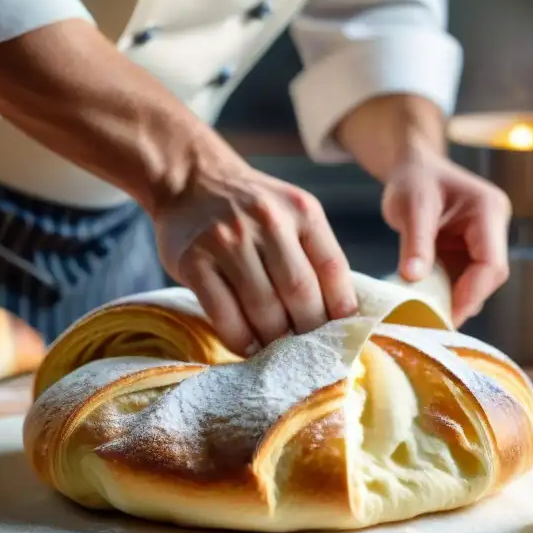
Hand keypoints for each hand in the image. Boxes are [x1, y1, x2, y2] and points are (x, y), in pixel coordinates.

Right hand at [151, 162, 358, 355]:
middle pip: (300, 292)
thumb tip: (340, 313)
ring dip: (274, 340)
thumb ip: (313, 252)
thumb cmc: (251, 209)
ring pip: (263, 308)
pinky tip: (248, 348)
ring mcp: (228, 241)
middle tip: (308, 352)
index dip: (341, 310)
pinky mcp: (194, 261)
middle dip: (307, 331)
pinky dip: (240, 339)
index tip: (341, 336)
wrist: (192, 180)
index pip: (332, 269)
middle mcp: (268, 221)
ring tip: (279, 353)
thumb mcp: (292, 212)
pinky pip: (224, 313)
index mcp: (302, 211)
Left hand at [381, 151, 511, 326]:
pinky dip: (446, 292)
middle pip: (489, 276)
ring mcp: (482, 241)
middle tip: (433, 323)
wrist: (412, 167)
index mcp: (488, 210)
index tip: (446, 314)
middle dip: (463, 301)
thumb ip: (415, 243)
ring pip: (477, 282)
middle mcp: (492, 228)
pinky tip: (425, 304)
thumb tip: (413, 279)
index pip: (492, 263)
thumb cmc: (414, 179)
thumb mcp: (411, 206)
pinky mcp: (468, 252)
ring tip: (426, 317)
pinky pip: (463, 279)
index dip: (472, 293)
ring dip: (454, 300)